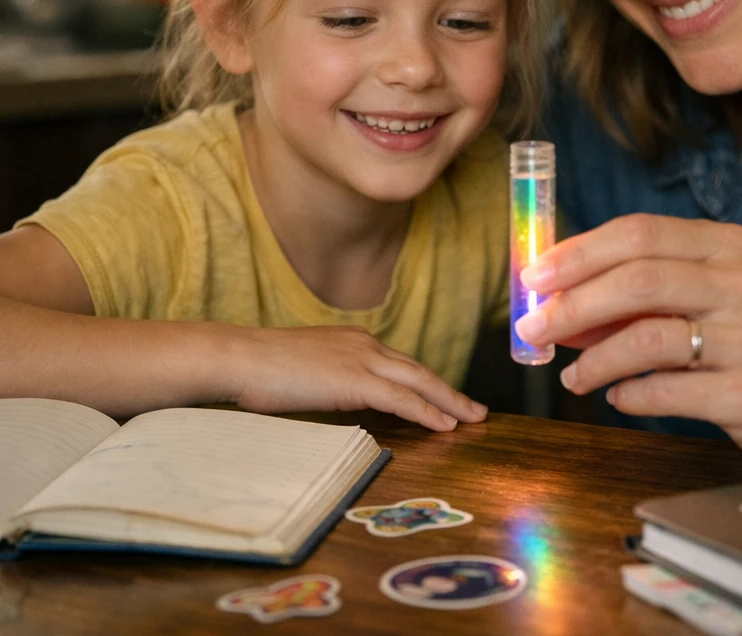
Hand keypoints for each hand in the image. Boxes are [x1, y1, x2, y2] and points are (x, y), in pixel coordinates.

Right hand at [226, 325, 487, 431]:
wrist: (239, 358)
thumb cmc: (258, 370)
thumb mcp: (304, 370)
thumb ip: (329, 380)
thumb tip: (340, 400)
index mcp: (352, 341)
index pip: (400, 364)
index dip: (425, 383)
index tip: (445, 398)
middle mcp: (364, 344)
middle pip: (418, 370)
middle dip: (449, 391)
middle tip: (476, 409)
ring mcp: (361, 359)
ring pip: (418, 382)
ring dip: (449, 402)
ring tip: (472, 419)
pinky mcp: (355, 379)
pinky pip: (402, 398)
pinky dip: (427, 411)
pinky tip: (445, 426)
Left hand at [515, 214, 741, 468]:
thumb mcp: (702, 295)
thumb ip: (636, 292)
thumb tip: (554, 301)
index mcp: (726, 246)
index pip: (639, 233)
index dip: (578, 252)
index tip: (534, 276)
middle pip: (639, 279)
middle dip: (573, 304)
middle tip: (533, 327)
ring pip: (648, 338)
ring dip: (594, 360)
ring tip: (572, 377)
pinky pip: (667, 391)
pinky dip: (628, 395)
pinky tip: (617, 398)